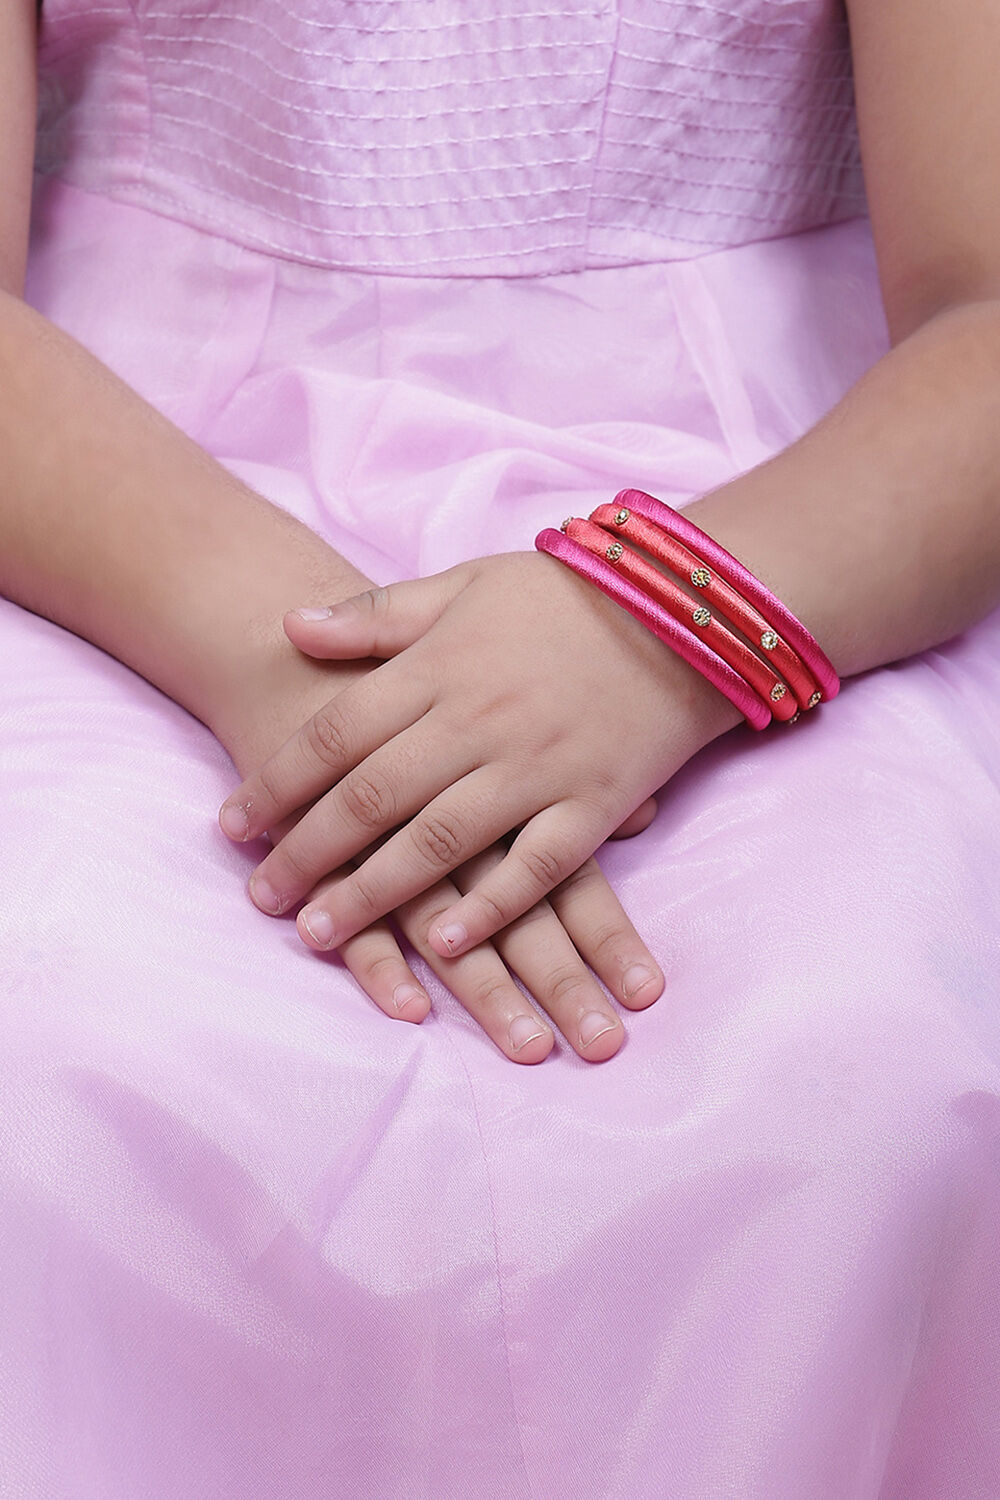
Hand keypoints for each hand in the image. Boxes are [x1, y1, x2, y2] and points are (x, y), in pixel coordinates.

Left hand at [218, 551, 740, 961]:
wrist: (681, 611)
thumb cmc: (564, 598)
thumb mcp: (464, 583)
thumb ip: (377, 615)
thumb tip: (289, 625)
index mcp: (440, 667)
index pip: (336, 734)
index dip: (277, 782)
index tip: (232, 825)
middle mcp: (479, 721)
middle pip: (372, 797)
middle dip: (306, 852)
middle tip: (260, 896)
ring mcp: (537, 767)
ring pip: (438, 841)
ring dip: (372, 893)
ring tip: (317, 932)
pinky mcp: (593, 804)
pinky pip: (536, 867)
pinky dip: (490, 907)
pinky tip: (443, 941)